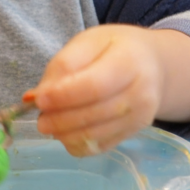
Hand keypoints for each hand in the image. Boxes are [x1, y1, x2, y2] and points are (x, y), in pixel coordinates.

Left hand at [30, 26, 164, 155]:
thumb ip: (63, 65)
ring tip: (48, 124)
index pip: (94, 86)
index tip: (39, 99)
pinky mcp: (133, 133)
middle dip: (60, 119)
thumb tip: (36, 96)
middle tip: (40, 117)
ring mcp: (140, 117)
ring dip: (64, 134)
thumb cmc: (115, 49)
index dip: (63, 96)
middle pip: (94, 114)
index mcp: (129, 61)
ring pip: (95, 135)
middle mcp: (141, 93)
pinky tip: (64, 133)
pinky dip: (76, 144)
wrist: (153, 64)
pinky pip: (99, 147)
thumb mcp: (89, 42)